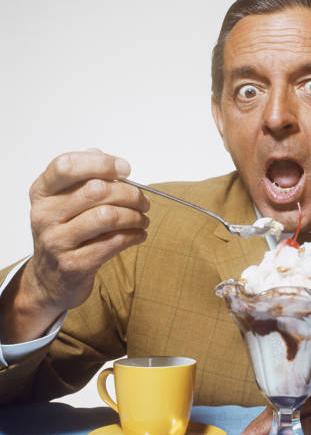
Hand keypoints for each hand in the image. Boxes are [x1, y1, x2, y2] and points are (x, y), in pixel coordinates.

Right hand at [0, 149, 149, 342]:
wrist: (50, 279)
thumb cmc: (65, 233)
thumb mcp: (64, 202)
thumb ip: (82, 177)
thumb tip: (102, 155)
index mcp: (42, 193)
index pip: (67, 166)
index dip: (102, 163)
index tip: (126, 169)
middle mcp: (44, 214)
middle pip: (97, 190)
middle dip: (130, 193)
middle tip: (143, 201)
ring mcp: (57, 241)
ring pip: (107, 216)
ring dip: (135, 216)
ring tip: (143, 219)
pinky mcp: (74, 264)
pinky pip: (113, 242)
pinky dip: (134, 236)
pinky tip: (139, 234)